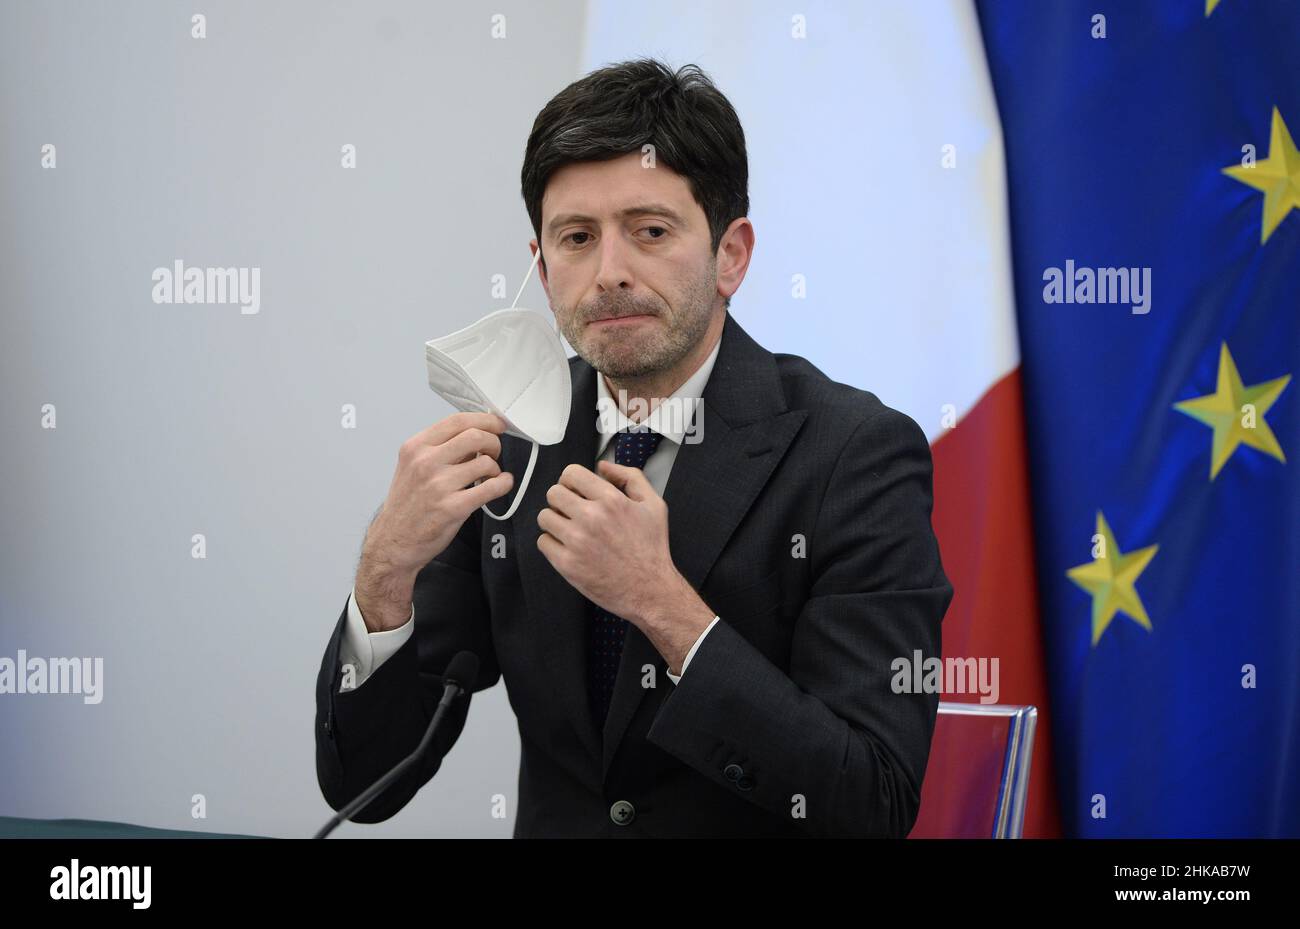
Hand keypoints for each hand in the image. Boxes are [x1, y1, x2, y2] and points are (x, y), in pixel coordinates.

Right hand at [356, 412, 513, 630]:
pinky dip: (504, 483)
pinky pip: (491, 487)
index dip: (484, 420)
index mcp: (415, 447)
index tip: (497, 424)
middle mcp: (425, 462)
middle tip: (494, 452)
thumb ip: (440, 449)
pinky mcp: (453, 507)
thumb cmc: (407, 506)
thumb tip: (476, 435)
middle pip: (476, 436)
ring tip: (490, 476)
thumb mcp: (413, 467)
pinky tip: (502, 484)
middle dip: (493, 442)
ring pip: (486, 462)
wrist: (393, 542)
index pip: (457, 420)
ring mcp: (439, 485)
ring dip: (496, 468)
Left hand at [536, 460, 675, 629]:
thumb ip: (630, 477)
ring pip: (544, 517)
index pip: (571, 474)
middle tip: (572, 511)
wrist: (649, 590)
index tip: (576, 491)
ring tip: (570, 530)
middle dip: (562, 500)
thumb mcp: (653, 504)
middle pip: (553, 493)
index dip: (572, 481)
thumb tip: (603, 466)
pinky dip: (552, 543)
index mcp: (611, 500)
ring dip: (555, 521)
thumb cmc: (651, 549)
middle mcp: (591, 518)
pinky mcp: (566, 564)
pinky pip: (543, 542)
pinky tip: (569, 547)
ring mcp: (576, 541)